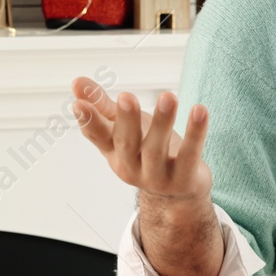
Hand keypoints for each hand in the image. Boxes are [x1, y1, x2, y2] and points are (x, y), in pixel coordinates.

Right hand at [70, 77, 212, 208]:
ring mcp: (157, 177)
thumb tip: (76, 81)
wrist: (177, 194)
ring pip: (157, 149)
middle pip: (126, 143)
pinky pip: (190, 155)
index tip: (78, 104)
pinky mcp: (184, 180)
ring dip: (162, 122)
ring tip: (168, 96)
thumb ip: (102, 105)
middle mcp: (131, 167)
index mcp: (114, 152)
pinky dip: (196, 133)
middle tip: (126, 96)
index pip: (97, 136)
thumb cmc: (146, 151)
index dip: (88, 121)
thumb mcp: (123, 128)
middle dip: (126, 120)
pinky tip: (200, 110)